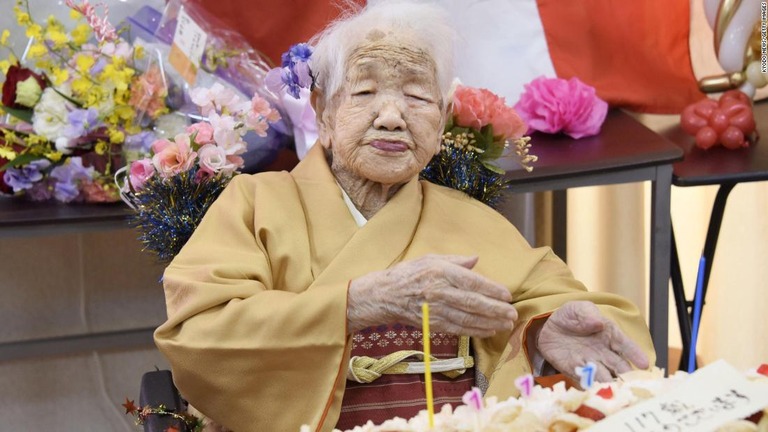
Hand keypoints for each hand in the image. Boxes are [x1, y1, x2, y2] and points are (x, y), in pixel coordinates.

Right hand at [347, 254, 517, 336]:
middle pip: (473, 302)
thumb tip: (476, 259)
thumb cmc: (409, 273)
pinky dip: (475, 331)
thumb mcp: (431, 258)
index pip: (472, 282)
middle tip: (513, 313)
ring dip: (490, 323)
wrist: (385, 295)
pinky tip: (489, 330)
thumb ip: (455, 260)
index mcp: (440, 272)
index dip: (492, 290)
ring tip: (506, 324)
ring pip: (468, 318)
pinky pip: (458, 329)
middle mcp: (439, 291)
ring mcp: (435, 310)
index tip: (507, 295)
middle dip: (496, 309)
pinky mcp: (432, 324)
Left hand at [537, 301, 649, 384]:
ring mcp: (590, 363)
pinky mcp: (575, 371)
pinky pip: (584, 380)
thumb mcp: (577, 308)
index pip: (625, 345)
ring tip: (613, 390)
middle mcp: (604, 352)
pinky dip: (589, 386)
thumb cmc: (570, 316)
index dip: (635, 354)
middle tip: (631, 383)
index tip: (644, 364)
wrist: (549, 327)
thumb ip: (587, 313)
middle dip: (626, 375)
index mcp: (610, 335)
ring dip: (609, 383)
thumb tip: (598, 322)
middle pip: (619, 366)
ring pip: (604, 376)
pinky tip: (593, 391)